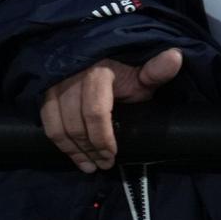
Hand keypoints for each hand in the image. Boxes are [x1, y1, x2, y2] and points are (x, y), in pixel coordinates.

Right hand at [41, 48, 182, 172]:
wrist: (95, 53)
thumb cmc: (122, 69)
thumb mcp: (140, 71)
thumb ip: (155, 70)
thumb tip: (175, 56)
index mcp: (98, 72)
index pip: (96, 111)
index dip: (102, 138)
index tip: (112, 156)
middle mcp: (72, 76)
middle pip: (75, 122)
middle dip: (90, 149)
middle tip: (104, 165)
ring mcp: (55, 83)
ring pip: (57, 125)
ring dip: (73, 149)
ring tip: (89, 165)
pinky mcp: (45, 90)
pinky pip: (46, 121)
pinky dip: (59, 142)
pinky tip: (73, 154)